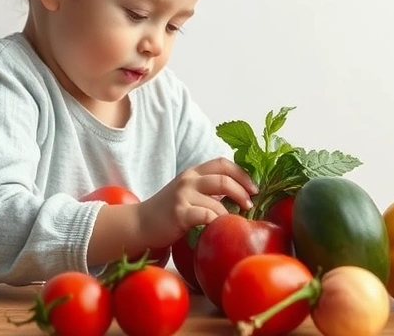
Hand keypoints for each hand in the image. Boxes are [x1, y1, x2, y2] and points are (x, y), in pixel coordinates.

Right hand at [139, 158, 258, 246]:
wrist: (139, 224)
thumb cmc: (168, 212)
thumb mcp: (188, 192)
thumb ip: (208, 188)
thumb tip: (240, 192)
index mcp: (193, 172)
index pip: (223, 163)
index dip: (242, 174)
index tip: (254, 188)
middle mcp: (188, 180)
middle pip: (224, 179)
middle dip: (243, 192)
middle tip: (250, 205)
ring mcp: (182, 196)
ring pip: (217, 201)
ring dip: (231, 213)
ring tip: (235, 222)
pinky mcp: (179, 213)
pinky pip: (207, 216)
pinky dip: (217, 223)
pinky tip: (218, 229)